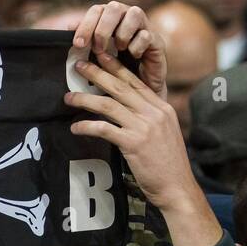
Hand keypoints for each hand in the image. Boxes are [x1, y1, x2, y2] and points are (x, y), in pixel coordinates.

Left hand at [68, 52, 219, 245]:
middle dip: (97, 74)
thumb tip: (130, 113)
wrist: (178, 187)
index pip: (135, 81)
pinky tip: (75, 128)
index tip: (101, 57)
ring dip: (85, 100)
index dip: (116, 67)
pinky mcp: (133, 143)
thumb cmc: (169, 166)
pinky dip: (86, 126)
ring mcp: (144, 127)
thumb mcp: (164, 134)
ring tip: (68, 97)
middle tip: (79, 66)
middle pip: (120, 87)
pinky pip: (104, 129)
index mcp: (161, 107)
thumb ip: (150, 119)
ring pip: (108, 105)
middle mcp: (153, 113)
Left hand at [72, 2, 166, 99]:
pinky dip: (137, 46)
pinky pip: (147, 35)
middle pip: (114, 7)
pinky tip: (134, 56)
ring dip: (122, 33)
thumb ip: (85, 41)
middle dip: (102, 29)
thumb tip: (69, 27)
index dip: (86, 25)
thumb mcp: (96, 56)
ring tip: (119, 50)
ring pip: (135, 13)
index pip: (96, 10)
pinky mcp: (157, 41)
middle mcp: (127, 17)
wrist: (138, 93)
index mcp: (110, 18)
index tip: (78, 44)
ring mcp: (144, 27)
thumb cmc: (115, 72)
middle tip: (97, 49)